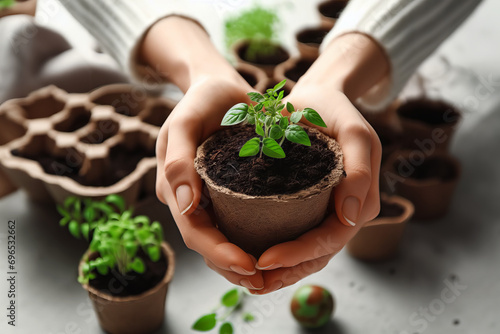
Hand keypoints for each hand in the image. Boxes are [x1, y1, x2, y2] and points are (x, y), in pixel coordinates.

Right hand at [142, 17, 263, 289]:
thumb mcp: (183, 121)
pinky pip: (238, 222)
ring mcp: (210, 196)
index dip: (218, 253)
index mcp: (176, 188)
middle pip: (209, 243)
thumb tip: (181, 206)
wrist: (219, 86)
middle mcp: (192, 198)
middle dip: (233, 266)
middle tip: (264, 281)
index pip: (194, 231)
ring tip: (271, 276)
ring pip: (223, 239)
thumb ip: (177, 160)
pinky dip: (252, 241)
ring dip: (242, 262)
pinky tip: (273, 249)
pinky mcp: (230, 191)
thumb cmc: (201, 101)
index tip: (249, 265)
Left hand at [253, 33, 388, 293]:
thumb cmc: (335, 112)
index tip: (264, 260)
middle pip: (316, 256)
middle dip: (284, 273)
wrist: (315, 99)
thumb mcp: (355, 132)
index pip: (329, 240)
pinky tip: (249, 258)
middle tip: (249, 281)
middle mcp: (343, 214)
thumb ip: (359, 170)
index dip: (299, 256)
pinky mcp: (305, 208)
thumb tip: (351, 217)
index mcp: (359, 203)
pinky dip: (274, 254)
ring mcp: (323, 213)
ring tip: (245, 280)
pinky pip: (292, 238)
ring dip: (278, 273)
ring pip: (304, 255)